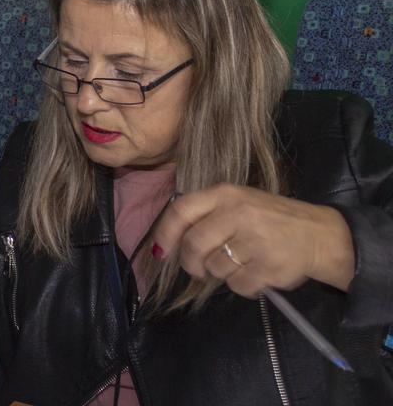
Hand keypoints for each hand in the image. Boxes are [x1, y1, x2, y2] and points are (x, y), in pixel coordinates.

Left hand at [151, 184, 355, 297]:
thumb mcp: (239, 203)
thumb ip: (207, 215)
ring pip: (215, 267)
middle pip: (194, 244)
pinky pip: (238, 285)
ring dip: (223, 273)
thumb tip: (167, 244)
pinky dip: (243, 286)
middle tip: (198, 269)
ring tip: (243, 263)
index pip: (181, 211)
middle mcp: (238, 213)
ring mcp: (255, 240)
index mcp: (227, 194)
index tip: (161, 251)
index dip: (165, 234)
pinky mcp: (269, 266)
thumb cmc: (272, 219)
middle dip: (191, 263)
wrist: (320, 234)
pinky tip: (257, 274)